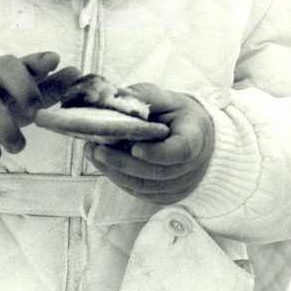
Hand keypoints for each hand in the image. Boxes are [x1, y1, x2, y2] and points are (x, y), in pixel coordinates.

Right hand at [0, 52, 81, 161]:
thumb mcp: (21, 95)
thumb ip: (49, 87)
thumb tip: (75, 72)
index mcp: (6, 69)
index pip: (23, 60)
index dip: (38, 61)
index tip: (53, 62)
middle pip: (2, 68)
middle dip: (23, 88)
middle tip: (34, 113)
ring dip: (4, 127)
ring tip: (17, 146)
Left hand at [88, 83, 213, 205]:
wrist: (197, 138)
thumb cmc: (179, 116)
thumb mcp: (167, 99)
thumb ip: (144, 96)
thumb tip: (116, 95)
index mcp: (196, 138)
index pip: (182, 150)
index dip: (157, 153)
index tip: (134, 147)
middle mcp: (191, 167)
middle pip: (156, 172)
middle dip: (122, 162)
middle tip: (96, 149)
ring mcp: (179, 185)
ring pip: (144, 186)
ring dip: (115, 171)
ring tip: (93, 153)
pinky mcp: (166, 196)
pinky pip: (140, 192)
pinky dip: (119, 179)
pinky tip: (105, 164)